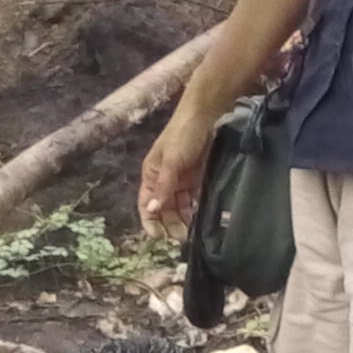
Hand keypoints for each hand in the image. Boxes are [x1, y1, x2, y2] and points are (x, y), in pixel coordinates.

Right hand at [138, 101, 216, 238]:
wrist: (207, 114)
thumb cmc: (183, 134)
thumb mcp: (172, 162)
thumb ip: (163, 186)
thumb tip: (152, 210)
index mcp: (151, 176)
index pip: (146, 205)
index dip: (150, 222)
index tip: (159, 238)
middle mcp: (163, 181)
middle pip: (163, 210)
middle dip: (170, 225)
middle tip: (182, 238)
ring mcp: (181, 181)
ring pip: (178, 208)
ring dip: (183, 221)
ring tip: (192, 233)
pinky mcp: (196, 179)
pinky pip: (193, 200)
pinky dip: (194, 211)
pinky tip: (200, 220)